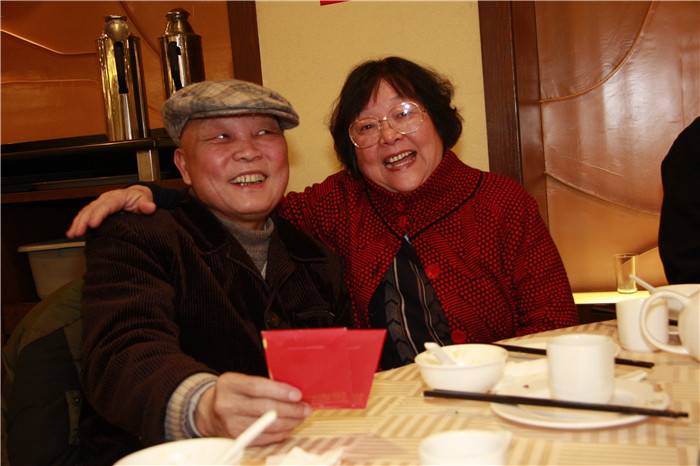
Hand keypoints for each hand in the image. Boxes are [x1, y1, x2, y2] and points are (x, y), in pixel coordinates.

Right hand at [66, 185, 155, 237]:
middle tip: (79, 231)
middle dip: (84, 220)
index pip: (106, 205)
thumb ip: (146, 204)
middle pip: (92, 209)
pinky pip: (85, 216)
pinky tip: (72, 233)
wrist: (137, 197)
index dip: (99, 214)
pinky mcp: (96, 211)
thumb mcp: (145, 200)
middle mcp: (105, 200)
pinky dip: (77, 224)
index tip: (93, 224)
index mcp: (117, 197)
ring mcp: (99, 205)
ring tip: (72, 234)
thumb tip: (149, 207)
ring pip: (85, 212)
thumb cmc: (140, 199)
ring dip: (78, 223)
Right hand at [195, 373, 310, 444]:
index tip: (298, 395)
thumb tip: (292, 389)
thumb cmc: (233, 392)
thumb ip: (263, 382)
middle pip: (264, 409)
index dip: (280, 391)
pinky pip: (264, 438)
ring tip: (301, 417)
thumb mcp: (241, 380)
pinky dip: (280, 433)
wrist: (208, 411)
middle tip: (305, 408)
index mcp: (230, 384)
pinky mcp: (236, 439)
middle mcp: (227, 404)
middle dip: (290, 409)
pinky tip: (289, 426)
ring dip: (289, 422)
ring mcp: (230, 424)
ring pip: (267, 426)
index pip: (257, 387)